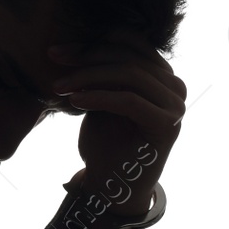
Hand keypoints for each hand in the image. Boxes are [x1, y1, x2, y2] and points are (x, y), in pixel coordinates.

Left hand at [50, 29, 185, 216]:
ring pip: (129, 74)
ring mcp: (175, 105)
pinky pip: (129, 100)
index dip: (92, 41)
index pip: (130, 42)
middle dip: (86, 56)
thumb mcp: (101, 98)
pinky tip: (75, 101)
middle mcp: (175, 86)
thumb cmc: (104, 143)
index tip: (56, 51)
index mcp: (161, 74)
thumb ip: (102, 72)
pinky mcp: (167, 125)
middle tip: (53, 61)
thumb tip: (78, 40)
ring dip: (88, 77)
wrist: (112, 188)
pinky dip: (98, 97)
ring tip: (59, 86)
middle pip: (129, 55)